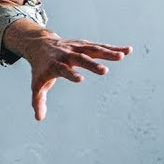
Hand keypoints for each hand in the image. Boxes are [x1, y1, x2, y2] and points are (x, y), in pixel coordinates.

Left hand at [3, 18, 131, 120]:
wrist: (40, 45)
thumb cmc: (40, 68)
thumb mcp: (37, 85)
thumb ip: (38, 101)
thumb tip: (39, 119)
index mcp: (54, 65)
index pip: (63, 69)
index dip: (71, 74)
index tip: (80, 80)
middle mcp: (66, 54)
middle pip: (79, 58)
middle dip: (91, 64)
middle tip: (104, 71)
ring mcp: (76, 48)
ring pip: (92, 49)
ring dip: (107, 52)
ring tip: (122, 56)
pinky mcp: (84, 44)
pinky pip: (99, 47)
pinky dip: (113, 48)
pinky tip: (127, 50)